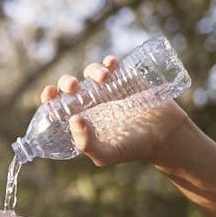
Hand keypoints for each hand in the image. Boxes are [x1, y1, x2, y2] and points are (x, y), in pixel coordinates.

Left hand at [42, 55, 192, 166]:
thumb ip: (87, 144)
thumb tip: (74, 119)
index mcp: (82, 119)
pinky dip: (109, 62)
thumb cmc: (134, 148)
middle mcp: (92, 103)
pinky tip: (111, 65)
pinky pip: (113, 65)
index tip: (50, 93)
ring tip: (103, 78)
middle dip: (66, 82)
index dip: (50, 98)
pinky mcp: (127, 79)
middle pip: (70, 86)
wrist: (166, 135)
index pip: (58, 106)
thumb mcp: (107, 154)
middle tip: (74, 87)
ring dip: (91, 70)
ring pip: (91, 72)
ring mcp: (109, 90)